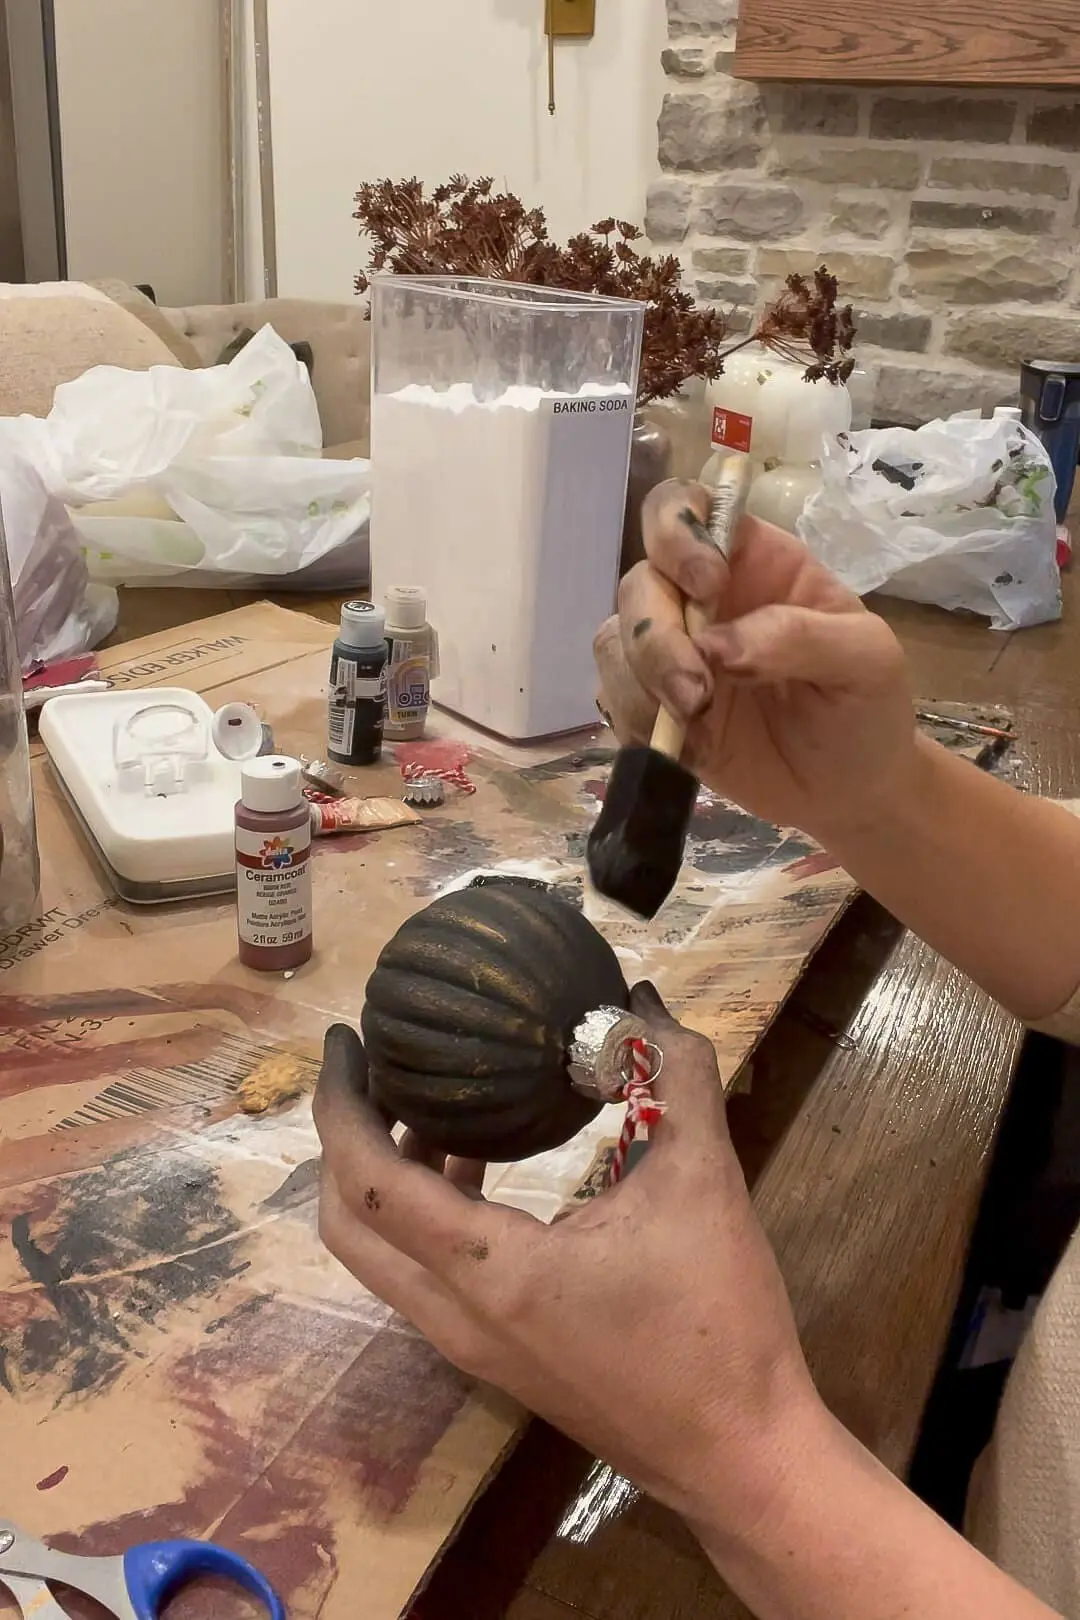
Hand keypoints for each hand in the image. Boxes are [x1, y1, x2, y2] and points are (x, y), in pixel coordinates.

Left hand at [314, 985, 826, 1538]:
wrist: (742, 1455)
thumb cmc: (718, 1321)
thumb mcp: (702, 1180)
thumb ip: (674, 1078)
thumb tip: (639, 1000)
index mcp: (490, 1273)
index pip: (368, 1183)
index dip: (342, 1104)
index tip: (345, 1038)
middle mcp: (457, 1316)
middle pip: (347, 1225)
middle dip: (345, 1139)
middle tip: (374, 1069)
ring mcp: (471, 1346)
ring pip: (381, 1256)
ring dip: (383, 1177)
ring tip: (427, 1102)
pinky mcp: (495, 1358)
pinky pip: (422, 1274)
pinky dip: (422, 1212)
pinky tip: (478, 1164)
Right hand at [594, 480, 918, 841]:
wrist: (849, 791)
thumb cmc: (866, 708)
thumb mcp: (866, 659)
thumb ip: (801, 636)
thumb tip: (719, 646)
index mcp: (753, 562)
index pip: (687, 508)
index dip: (678, 531)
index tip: (706, 584)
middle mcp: (701, 599)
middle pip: (640, 581)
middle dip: (655, 635)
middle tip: (698, 694)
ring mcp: (672, 654)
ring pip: (616, 641)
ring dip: (642, 683)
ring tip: (696, 725)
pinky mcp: (653, 708)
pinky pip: (614, 699)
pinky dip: (639, 723)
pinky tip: (690, 748)